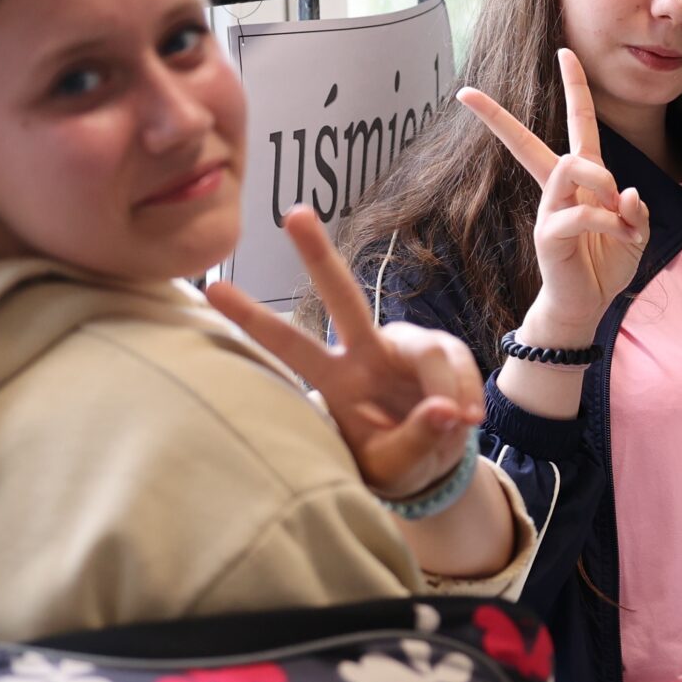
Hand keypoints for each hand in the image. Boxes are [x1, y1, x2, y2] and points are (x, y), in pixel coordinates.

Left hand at [205, 204, 482, 500]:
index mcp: (335, 381)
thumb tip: (447, 410)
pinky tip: (468, 420)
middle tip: (293, 215)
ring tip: (462, 423)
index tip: (213, 288)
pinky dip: (467, 393)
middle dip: (318, 255)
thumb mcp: (398, 466)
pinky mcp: (439, 350)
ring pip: (429, 349)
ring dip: (448, 387)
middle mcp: (364, 352)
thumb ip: (417, 439)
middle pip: (341, 296)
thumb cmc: (397, 464)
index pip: (289, 346)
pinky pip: (457, 363)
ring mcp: (402, 347)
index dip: (252, 319)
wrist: (430, 464)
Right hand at [457, 47, 648, 345]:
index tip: (563, 52)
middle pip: (527, 142)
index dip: (573, 88)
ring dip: (602, 182)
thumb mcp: (636, 233)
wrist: (588, 306)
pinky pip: (581, 211)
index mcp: (582, 179)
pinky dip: (608, 221)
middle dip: (498, 117)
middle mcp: (559, 189)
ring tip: (619, 210)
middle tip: (468, 94)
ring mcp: (549, 210)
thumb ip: (636, 211)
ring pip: (569, 167)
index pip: (576, 124)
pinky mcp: (548, 234)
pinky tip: (621, 236)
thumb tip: (627, 193)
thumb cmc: (608, 265)